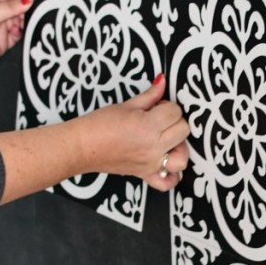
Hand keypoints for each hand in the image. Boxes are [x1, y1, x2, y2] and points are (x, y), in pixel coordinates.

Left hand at [0, 0, 33, 77]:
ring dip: (24, 22)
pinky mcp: (3, 43)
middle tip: (30, 12)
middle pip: (16, 8)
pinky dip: (22, 34)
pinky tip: (20, 32)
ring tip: (25, 23)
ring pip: (18, 22)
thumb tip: (28, 0)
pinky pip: (18, 36)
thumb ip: (11, 7)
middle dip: (24, 10)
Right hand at [69, 75, 189, 191]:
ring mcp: (150, 163)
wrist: (82, 146)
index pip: (175, 111)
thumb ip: (150, 95)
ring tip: (165, 140)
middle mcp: (152, 147)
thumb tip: (162, 81)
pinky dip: (171, 175)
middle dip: (174, 122)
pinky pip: (168, 183)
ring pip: (182, 158)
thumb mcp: (126, 105)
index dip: (166, 106)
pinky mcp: (145, 175)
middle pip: (183, 130)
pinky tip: (165, 163)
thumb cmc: (98, 125)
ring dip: (178, 147)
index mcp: (148, 126)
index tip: (156, 107)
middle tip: (159, 120)